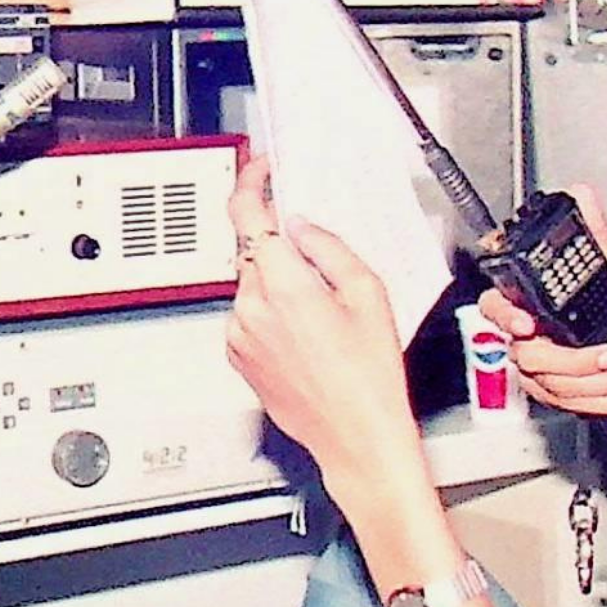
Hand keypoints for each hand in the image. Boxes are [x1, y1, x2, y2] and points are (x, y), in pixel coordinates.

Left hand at [225, 157, 421, 488]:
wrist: (355, 435)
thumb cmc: (368, 377)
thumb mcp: (368, 295)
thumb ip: (329, 248)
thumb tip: (301, 226)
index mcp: (284, 286)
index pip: (245, 215)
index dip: (250, 183)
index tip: (261, 171)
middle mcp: (251, 308)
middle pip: (250, 249)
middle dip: (278, 241)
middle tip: (314, 249)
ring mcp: (240, 334)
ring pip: (250, 282)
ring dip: (277, 279)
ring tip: (321, 308)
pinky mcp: (238, 355)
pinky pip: (248, 313)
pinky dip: (271, 308)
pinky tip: (307, 331)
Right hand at [476, 184, 606, 418]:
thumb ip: (598, 235)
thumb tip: (583, 194)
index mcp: (540, 302)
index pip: (499, 303)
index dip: (505, 315)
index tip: (529, 324)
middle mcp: (533, 336)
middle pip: (526, 353)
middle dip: (574, 359)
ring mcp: (541, 370)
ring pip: (550, 381)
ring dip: (596, 379)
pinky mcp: (555, 397)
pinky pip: (566, 401)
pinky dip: (602, 397)